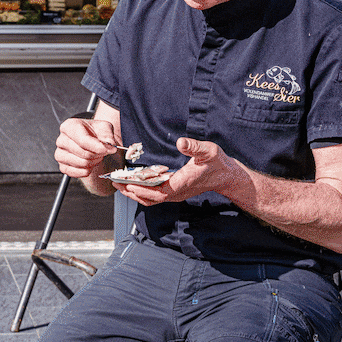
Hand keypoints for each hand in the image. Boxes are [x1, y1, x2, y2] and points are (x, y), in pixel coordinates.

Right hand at [54, 117, 121, 178]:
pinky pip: (78, 173)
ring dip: (94, 161)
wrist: (92, 141)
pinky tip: (90, 162)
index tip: (107, 149)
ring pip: (82, 163)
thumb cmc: (95, 133)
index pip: (82, 139)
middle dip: (97, 154)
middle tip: (102, 150)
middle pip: (83, 153)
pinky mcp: (63, 167)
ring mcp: (60, 154)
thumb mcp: (104, 128)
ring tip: (96, 155)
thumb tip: (110, 146)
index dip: (96, 146)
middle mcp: (61, 140)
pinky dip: (88, 170)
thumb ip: (108, 136)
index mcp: (69, 126)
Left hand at [115, 137, 241, 204]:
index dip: (141, 189)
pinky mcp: (175, 192)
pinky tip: (134, 183)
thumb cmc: (217, 164)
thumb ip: (194, 147)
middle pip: (149, 198)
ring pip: (151, 199)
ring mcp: (175, 194)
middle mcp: (176, 193)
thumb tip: (180, 142)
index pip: (157, 191)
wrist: (227, 176)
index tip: (126, 183)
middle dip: (131, 191)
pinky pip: (155, 196)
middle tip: (115, 182)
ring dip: (135, 193)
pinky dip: (142, 191)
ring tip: (120, 184)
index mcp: (181, 184)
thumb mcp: (208, 151)